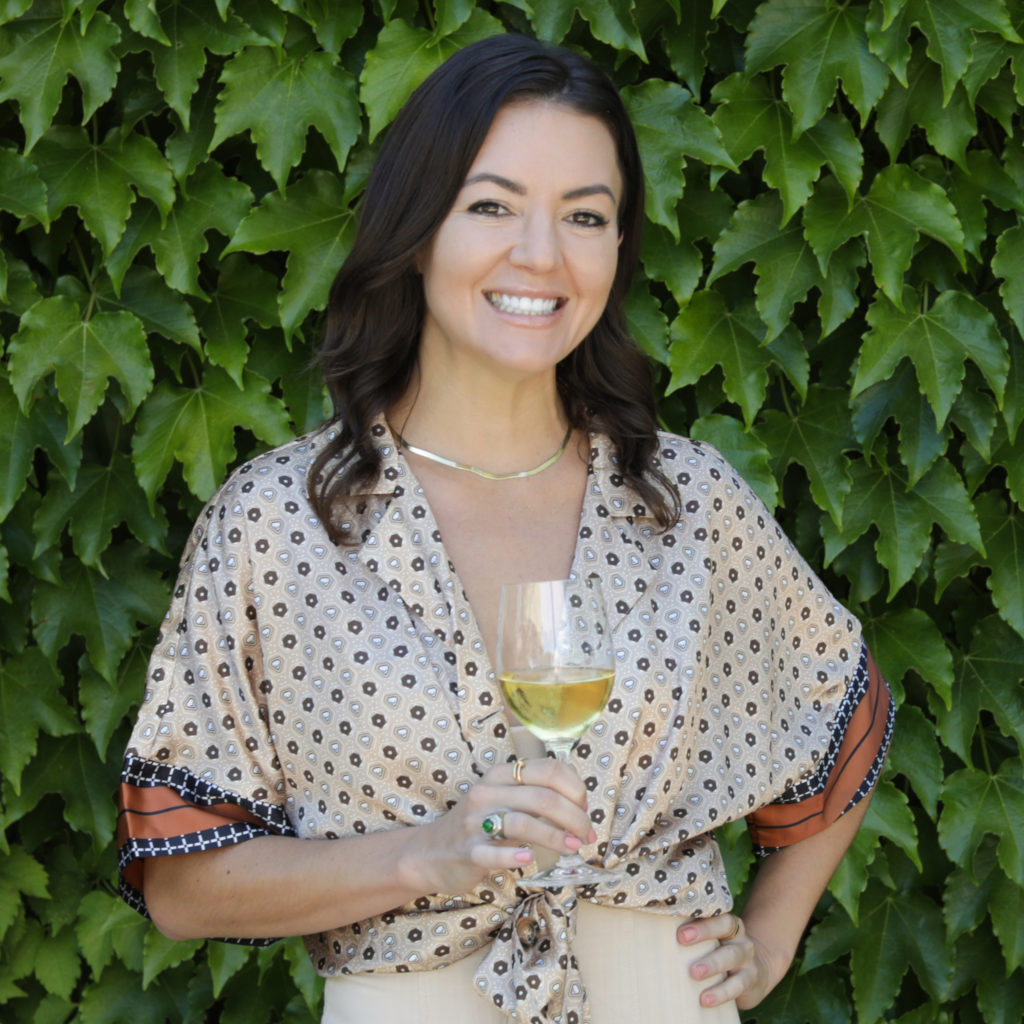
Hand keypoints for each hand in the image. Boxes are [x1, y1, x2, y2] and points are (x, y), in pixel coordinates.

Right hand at [401, 757, 596, 896]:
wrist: (431, 852)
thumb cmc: (479, 825)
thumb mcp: (503, 799)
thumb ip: (535, 795)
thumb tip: (580, 802)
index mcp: (500, 775)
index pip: (548, 770)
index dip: (575, 789)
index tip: (585, 808)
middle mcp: (487, 792)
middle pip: (542, 797)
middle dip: (574, 817)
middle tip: (587, 835)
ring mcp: (475, 822)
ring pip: (523, 822)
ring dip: (556, 837)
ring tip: (574, 847)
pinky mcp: (468, 850)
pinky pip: (494, 851)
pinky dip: (514, 855)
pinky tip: (529, 858)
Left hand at [676, 913, 789, 1009]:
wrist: (756, 972)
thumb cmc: (720, 952)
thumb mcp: (712, 941)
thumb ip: (692, 934)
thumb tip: (654, 931)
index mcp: (727, 922)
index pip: (715, 911)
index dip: (699, 918)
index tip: (680, 928)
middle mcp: (739, 936)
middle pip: (724, 927)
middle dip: (703, 933)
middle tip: (681, 939)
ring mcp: (747, 958)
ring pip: (731, 956)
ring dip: (712, 964)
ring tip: (694, 973)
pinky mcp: (750, 979)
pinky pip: (737, 985)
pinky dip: (721, 992)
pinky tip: (705, 999)